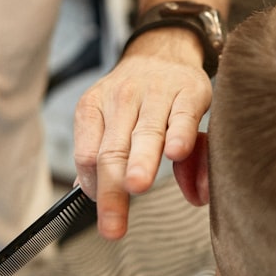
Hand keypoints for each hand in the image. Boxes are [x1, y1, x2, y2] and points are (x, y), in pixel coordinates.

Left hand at [72, 29, 211, 238]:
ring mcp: (155, 93)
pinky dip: (180, 135)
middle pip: (112, 151)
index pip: (86, 153)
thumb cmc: (137, 97)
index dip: (91, 183)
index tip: (100, 206)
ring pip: (145, 133)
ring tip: (136, 186)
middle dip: (112, 190)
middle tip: (112, 225)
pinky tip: (176, 154)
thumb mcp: (116, 120)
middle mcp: (121, 99)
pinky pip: (182, 116)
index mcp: (94, 107)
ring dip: (141, 162)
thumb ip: (114, 160)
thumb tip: (93, 197)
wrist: (164, 51)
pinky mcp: (189, 91)